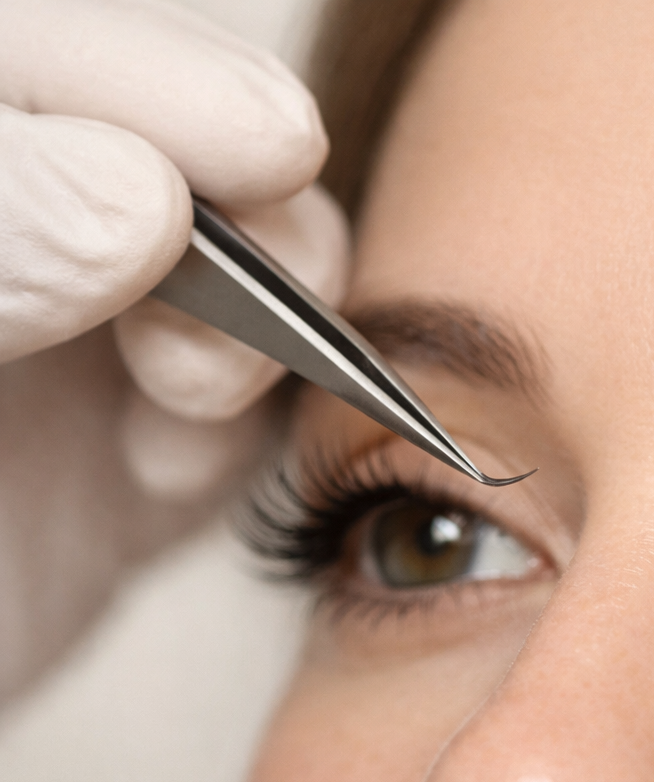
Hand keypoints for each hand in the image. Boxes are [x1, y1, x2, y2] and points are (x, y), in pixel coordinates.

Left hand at [0, 0, 347, 695]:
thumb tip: (142, 200)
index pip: (34, 66)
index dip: (149, 81)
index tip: (252, 142)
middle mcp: (9, 255)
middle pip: (168, 155)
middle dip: (238, 206)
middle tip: (246, 283)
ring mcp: (60, 358)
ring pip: (231, 284)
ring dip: (257, 323)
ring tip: (189, 396)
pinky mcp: (117, 472)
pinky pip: (232, 422)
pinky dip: (244, 431)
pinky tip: (174, 462)